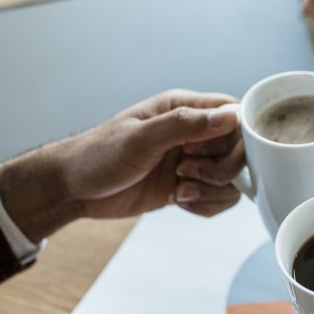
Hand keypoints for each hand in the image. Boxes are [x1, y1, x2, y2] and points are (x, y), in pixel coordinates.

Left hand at [0, 90, 245, 241]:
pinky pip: (218, 198)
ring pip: (232, 179)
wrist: (73, 189)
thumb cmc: (97, 155)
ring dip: (211, 191)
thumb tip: (230, 116)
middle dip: (219, 169)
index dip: (235, 135)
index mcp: (183, 107)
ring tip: (179, 189)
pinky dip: (205, 206)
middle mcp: (193, 133)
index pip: (235, 113)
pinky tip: (178, 201)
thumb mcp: (140, 138)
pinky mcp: (188, 185)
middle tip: (185, 171)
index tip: (204, 150)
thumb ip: (186, 125)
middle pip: (239, 150)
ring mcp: (193, 160)